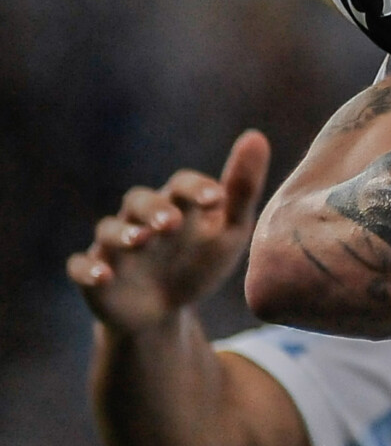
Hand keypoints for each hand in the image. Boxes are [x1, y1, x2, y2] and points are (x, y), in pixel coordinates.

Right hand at [68, 132, 270, 333]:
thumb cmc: (199, 262)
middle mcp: (141, 219)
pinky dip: (88, 270)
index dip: (196, 188)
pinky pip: (81, 268)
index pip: (182, 184)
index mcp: (176, 205)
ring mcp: (115, 246)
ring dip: (123, 233)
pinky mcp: (94, 276)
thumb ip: (242, 189)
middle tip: (172, 222)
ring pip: (109, 229)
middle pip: (139, 200)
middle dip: (154, 208)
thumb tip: (255, 135)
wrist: (164, 310)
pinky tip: (103, 276)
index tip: (217, 200)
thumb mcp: (229, 231)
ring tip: (141, 240)